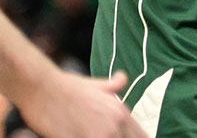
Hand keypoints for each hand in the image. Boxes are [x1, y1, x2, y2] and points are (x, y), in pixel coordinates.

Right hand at [20, 69, 146, 137]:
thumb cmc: (68, 86)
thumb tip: (123, 78)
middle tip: (100, 134)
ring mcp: (97, 135)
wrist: (42, 89)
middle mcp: (114, 125)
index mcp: (121, 113)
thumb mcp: (97, 84)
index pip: (140, 136)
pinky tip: (77, 137)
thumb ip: (114, 85)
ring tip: (87, 134)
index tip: (121, 136)